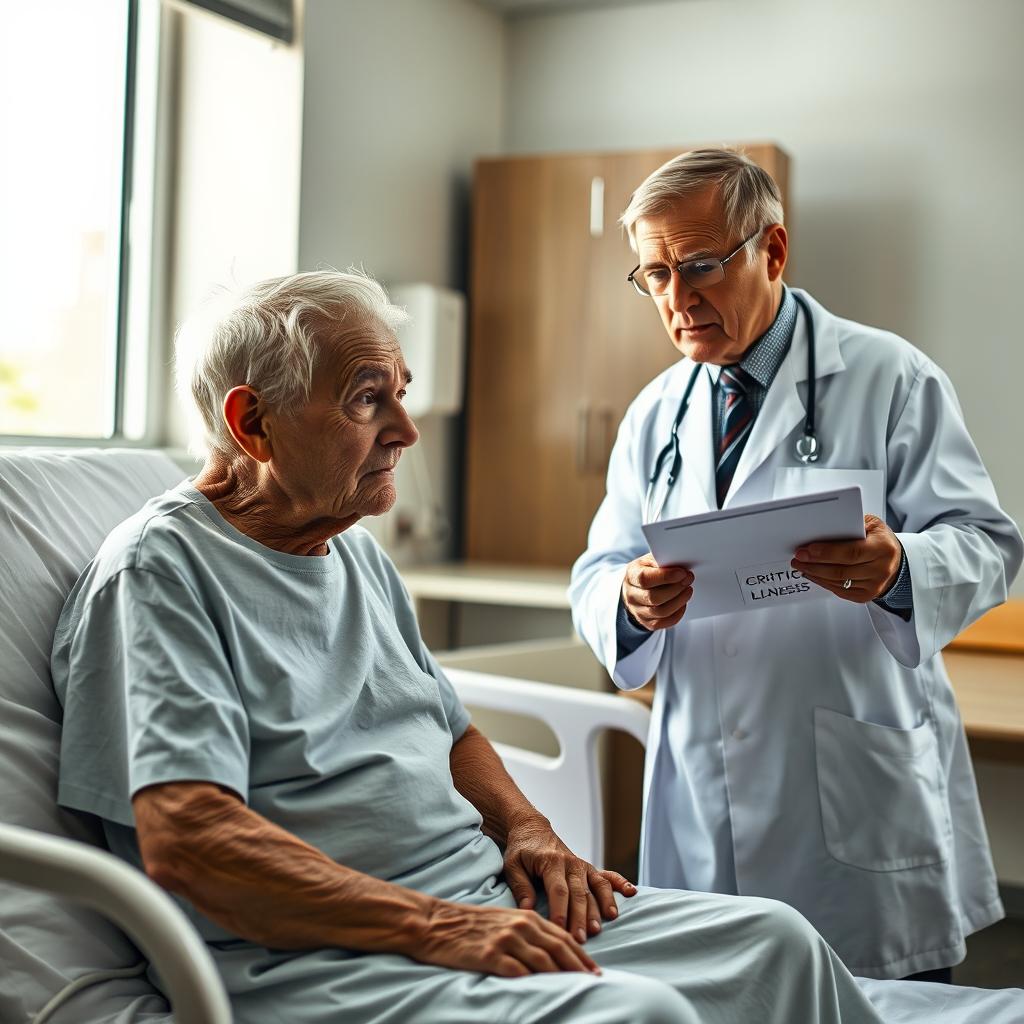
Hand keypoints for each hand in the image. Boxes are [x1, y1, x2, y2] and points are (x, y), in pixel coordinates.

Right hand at [415, 899, 600, 976]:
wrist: (436, 923)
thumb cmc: (471, 924)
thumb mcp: (505, 920)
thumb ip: (529, 932)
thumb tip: (553, 954)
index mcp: (525, 916)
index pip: (561, 936)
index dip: (580, 954)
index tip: (594, 969)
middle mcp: (519, 926)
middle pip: (558, 948)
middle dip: (579, 966)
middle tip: (593, 981)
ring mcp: (505, 940)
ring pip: (542, 960)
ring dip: (561, 976)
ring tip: (575, 989)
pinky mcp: (489, 955)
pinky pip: (516, 971)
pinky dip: (532, 981)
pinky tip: (542, 991)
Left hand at [502, 820, 636, 944]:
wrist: (532, 829)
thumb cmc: (521, 850)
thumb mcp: (512, 865)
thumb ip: (520, 887)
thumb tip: (527, 911)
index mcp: (551, 862)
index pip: (558, 890)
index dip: (560, 911)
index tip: (559, 931)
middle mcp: (570, 863)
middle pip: (578, 894)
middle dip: (580, 918)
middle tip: (580, 940)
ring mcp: (582, 865)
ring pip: (595, 888)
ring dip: (599, 908)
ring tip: (600, 927)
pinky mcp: (589, 868)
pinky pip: (607, 875)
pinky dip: (620, 883)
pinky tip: (631, 892)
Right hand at [621, 553, 693, 630]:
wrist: (636, 589)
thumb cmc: (647, 572)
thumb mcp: (651, 561)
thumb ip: (662, 561)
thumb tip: (681, 566)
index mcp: (631, 576)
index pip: (645, 579)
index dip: (665, 577)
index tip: (682, 573)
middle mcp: (631, 595)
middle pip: (653, 597)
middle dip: (675, 589)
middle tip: (688, 579)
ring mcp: (637, 611)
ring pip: (660, 612)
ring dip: (679, 601)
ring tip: (688, 590)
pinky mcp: (647, 622)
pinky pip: (664, 622)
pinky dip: (677, 613)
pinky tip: (682, 603)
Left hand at [791, 515, 901, 602]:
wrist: (895, 561)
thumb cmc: (880, 541)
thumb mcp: (872, 526)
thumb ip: (851, 526)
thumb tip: (822, 530)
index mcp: (883, 548)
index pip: (851, 552)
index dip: (827, 552)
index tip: (808, 549)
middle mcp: (881, 569)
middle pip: (841, 570)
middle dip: (815, 564)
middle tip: (799, 557)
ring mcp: (874, 585)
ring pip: (838, 582)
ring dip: (815, 574)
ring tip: (801, 565)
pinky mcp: (865, 595)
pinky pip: (839, 591)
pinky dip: (823, 582)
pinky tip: (812, 574)